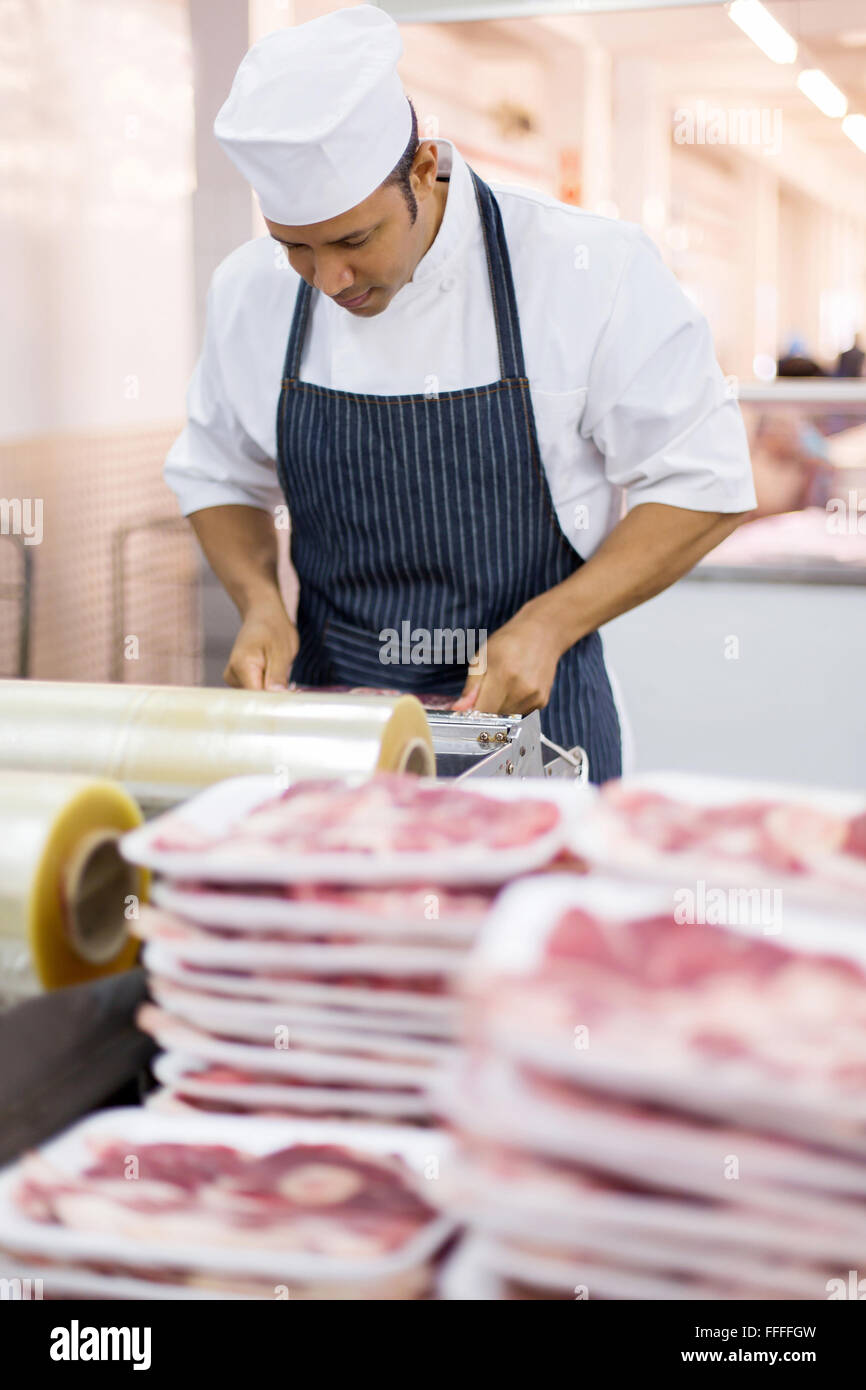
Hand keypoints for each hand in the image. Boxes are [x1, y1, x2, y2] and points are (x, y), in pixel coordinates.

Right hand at [223, 598, 298, 690]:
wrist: (263, 616)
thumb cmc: (273, 628)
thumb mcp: (282, 652)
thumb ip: (277, 677)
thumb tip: (277, 698)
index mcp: (241, 666)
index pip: (256, 697)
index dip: (274, 702)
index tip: (291, 699)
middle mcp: (232, 675)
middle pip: (255, 699)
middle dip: (275, 698)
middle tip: (294, 690)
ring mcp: (234, 679)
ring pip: (256, 697)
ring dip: (273, 693)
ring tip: (284, 677)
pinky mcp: (240, 681)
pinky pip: (255, 692)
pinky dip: (268, 689)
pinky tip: (276, 678)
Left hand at [452, 602, 566, 715]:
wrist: (542, 634)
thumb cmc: (509, 642)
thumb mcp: (482, 657)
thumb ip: (471, 687)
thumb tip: (458, 709)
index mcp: (503, 674)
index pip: (481, 711)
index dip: (470, 713)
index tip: (466, 708)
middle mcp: (521, 688)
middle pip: (494, 717)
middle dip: (484, 709)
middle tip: (485, 691)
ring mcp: (534, 696)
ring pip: (506, 717)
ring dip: (499, 709)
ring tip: (502, 687)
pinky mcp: (542, 701)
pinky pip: (520, 714)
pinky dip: (512, 707)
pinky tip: (515, 689)